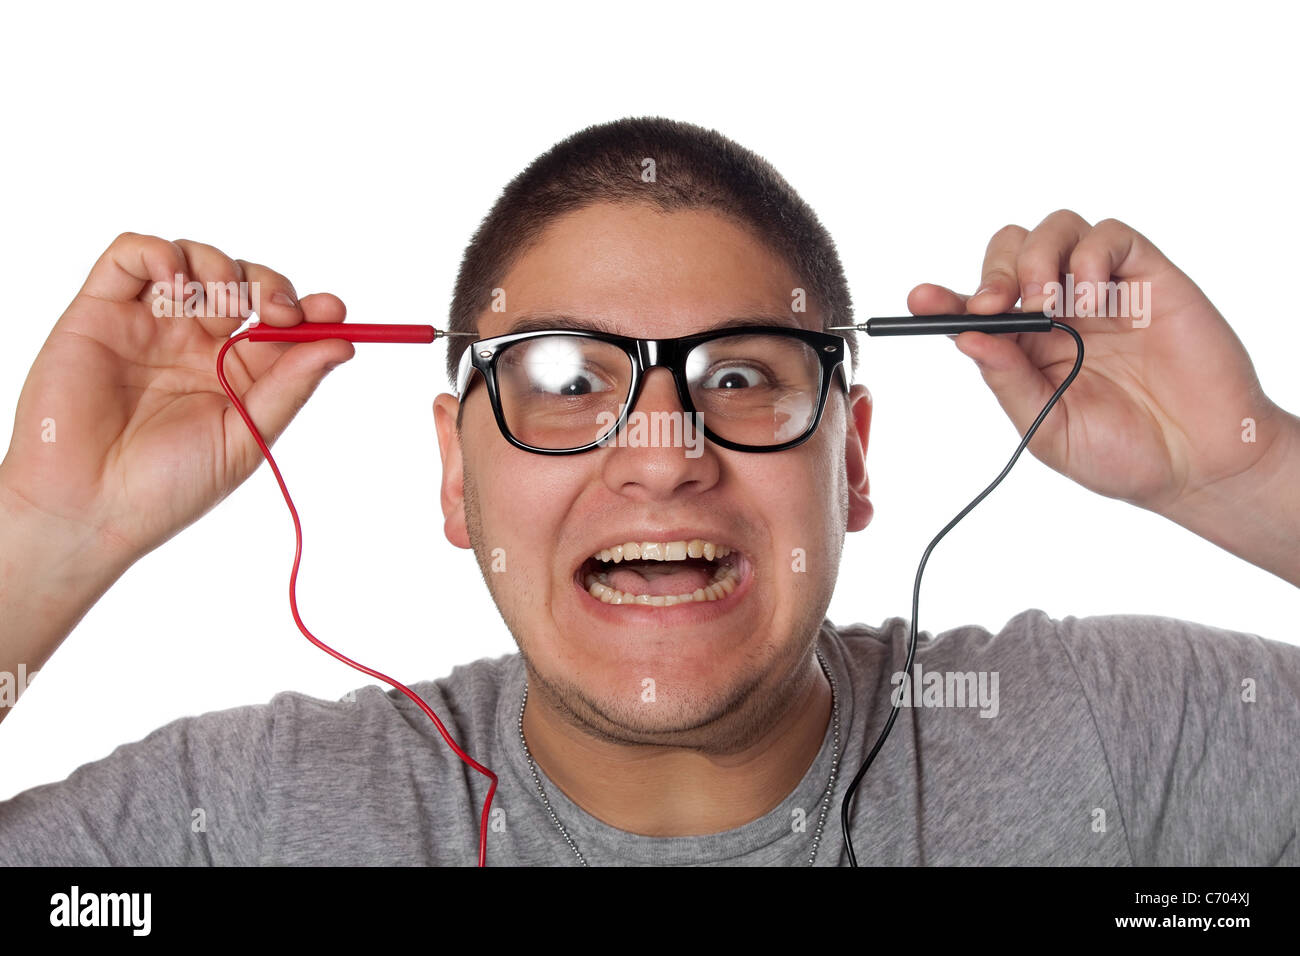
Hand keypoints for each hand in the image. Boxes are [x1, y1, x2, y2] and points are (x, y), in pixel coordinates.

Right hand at [0, 232, 354, 569]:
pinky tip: (178, 285)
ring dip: (221, 269)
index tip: (334, 310)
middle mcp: (193, 342)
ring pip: (194, 259)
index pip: (280, 324)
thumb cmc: (168, 486)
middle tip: (279, 313)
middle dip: (270, 285)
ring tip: (221, 309)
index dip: (311, 309)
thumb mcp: (246, 438)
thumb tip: (343, 345)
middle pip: (244, 282)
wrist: (90, 507)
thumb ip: (290, 387)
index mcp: (234, 373)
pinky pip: (130, 256)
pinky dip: (160, 253)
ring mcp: (149, 323)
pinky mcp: (100, 310)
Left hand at [909, 209, 1292, 517]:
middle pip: (1009, 252)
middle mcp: (1059, 311)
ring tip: (1048, 304)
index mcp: (1025, 348)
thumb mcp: (1048, 431)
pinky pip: (1111, 235)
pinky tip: (1091, 294)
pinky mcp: (1147, 277)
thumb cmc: (1123, 456)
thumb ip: (1008, 382)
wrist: (1201, 465)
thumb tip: (966, 338)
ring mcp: (1103, 291)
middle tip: (993, 306)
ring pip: (1054, 230)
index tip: (918, 300)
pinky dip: (1091, 252)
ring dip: (1037, 257)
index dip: (942, 298)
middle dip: (992, 271)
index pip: (974, 306)